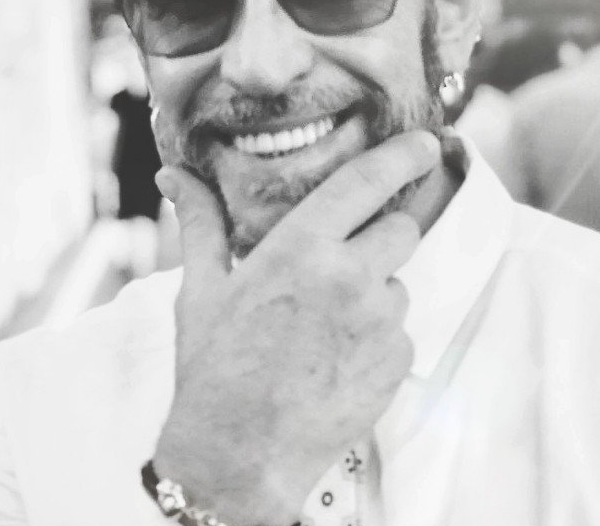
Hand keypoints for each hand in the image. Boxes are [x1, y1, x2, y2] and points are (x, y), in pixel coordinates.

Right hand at [153, 130, 440, 525]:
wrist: (237, 458)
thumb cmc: (213, 366)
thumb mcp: (201, 288)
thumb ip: (201, 222)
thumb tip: (173, 174)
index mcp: (301, 248)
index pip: (366, 182)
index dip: (401, 155)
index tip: (425, 142)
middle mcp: (349, 277)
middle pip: (400, 228)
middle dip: (379, 236)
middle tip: (339, 264)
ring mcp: (379, 322)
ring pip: (399, 280)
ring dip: (375, 289)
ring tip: (327, 323)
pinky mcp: (397, 362)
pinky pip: (401, 328)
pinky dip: (378, 334)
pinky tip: (338, 356)